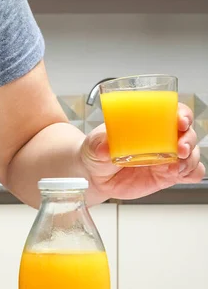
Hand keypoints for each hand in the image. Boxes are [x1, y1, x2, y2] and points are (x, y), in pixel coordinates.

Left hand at [80, 103, 204, 200]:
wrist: (95, 176)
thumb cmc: (98, 150)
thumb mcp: (95, 143)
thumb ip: (99, 144)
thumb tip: (104, 148)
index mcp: (149, 123)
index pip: (174, 112)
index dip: (183, 114)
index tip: (180, 121)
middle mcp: (163, 139)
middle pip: (188, 134)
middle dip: (188, 140)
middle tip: (179, 149)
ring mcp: (167, 158)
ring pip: (191, 155)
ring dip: (190, 159)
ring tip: (176, 167)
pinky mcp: (167, 176)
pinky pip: (189, 174)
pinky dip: (192, 173)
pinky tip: (181, 175)